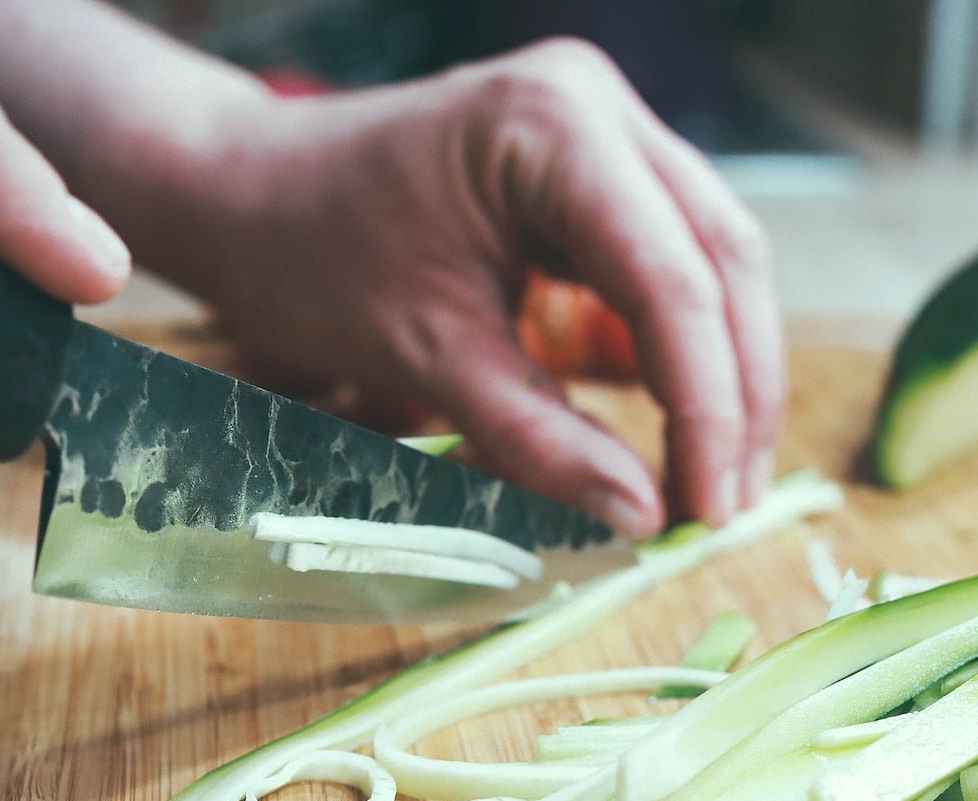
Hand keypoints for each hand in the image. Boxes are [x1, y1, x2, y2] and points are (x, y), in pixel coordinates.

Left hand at [133, 40, 783, 536]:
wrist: (243, 197)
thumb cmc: (311, 259)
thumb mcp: (427, 361)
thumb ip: (540, 441)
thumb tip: (643, 517)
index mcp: (554, 126)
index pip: (673, 280)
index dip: (707, 407)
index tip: (706, 510)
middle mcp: (598, 106)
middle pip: (722, 260)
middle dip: (734, 395)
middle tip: (725, 508)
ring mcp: (604, 130)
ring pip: (713, 261)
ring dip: (722, 375)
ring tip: (712, 482)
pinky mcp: (596, 170)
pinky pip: (670, 261)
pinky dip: (681, 347)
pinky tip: (680, 427)